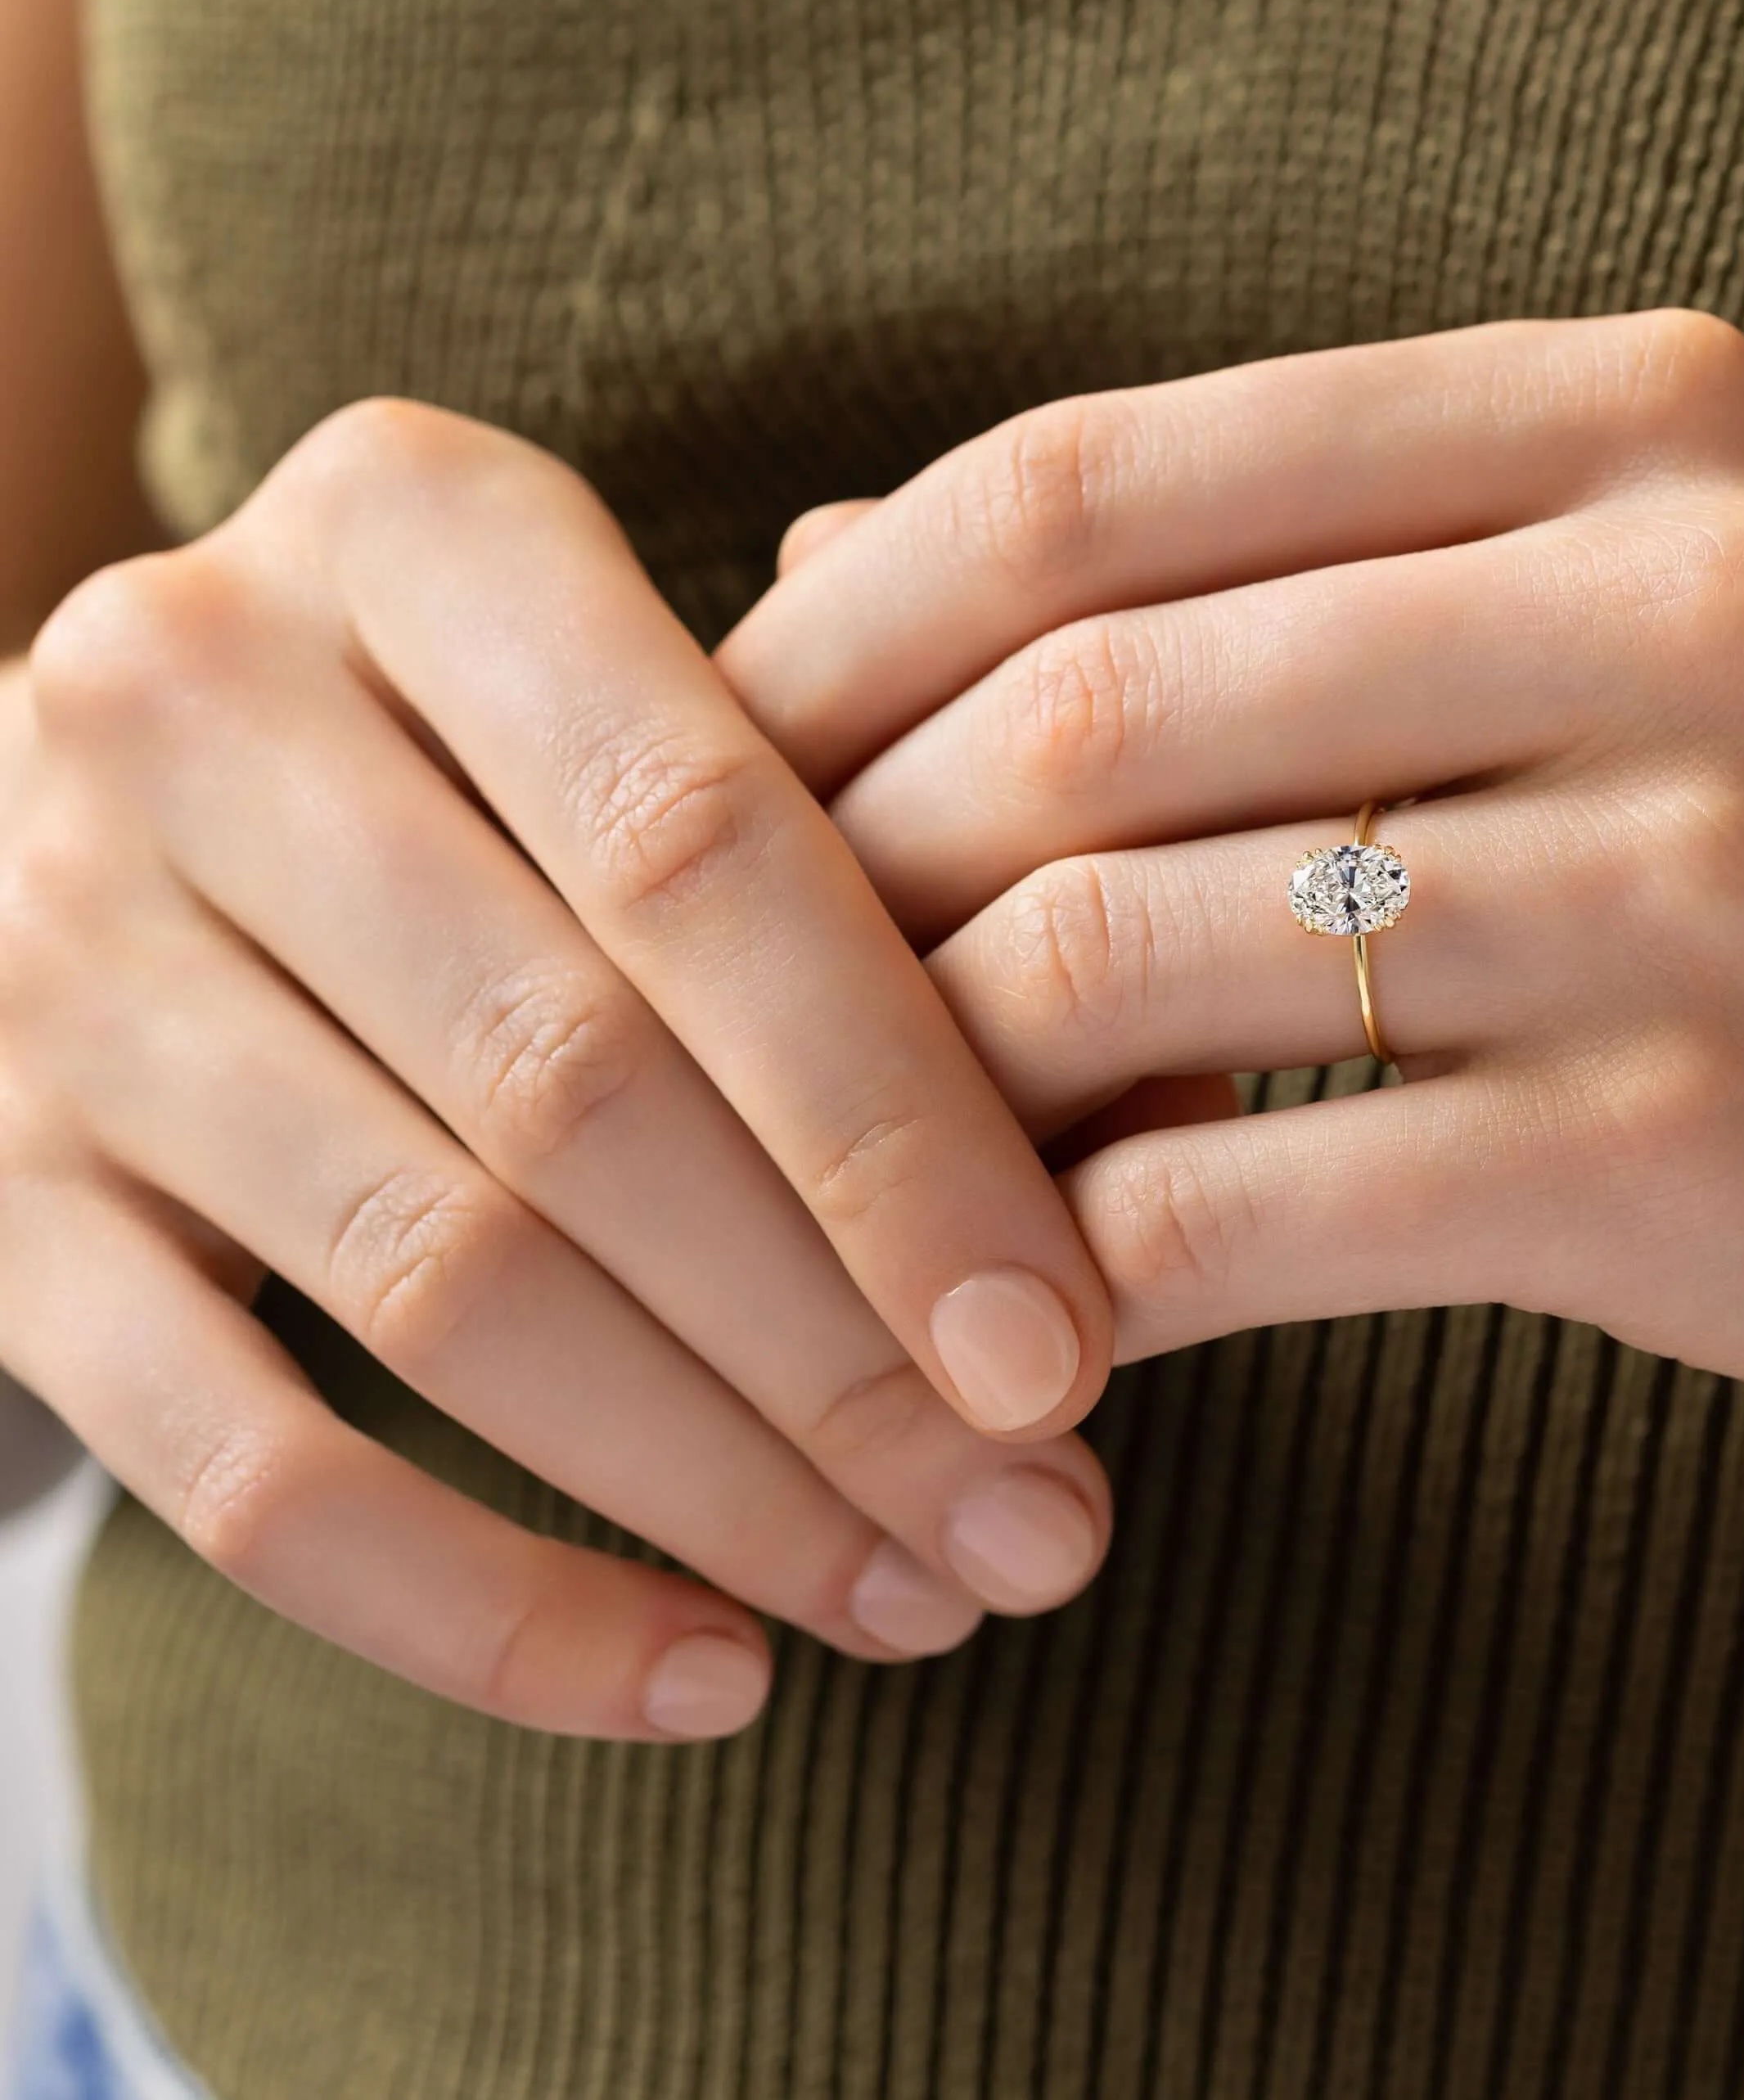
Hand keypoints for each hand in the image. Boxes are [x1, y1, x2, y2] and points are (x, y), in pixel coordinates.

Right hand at [0, 400, 1116, 1741]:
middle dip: (841, 1346)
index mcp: (413, 528)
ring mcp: (54, 952)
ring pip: (432, 1281)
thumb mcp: (664, 692)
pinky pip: (230, 1463)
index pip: (705, 836)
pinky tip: (695, 1677)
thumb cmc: (503, 753)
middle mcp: (195, 703)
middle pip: (579, 1085)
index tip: (1068, 1345)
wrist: (115, 801)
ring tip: (923, 1601)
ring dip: (712, 1485)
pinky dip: (480, 1601)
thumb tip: (1170, 1079)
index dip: (900, 1114)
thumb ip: (891, 822)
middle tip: (1044, 1522)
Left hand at [719, 311, 1743, 1535]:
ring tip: (855, 1176)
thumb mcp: (1674, 602)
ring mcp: (1693, 884)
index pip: (1090, 477)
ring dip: (917, 1087)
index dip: (838, 629)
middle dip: (828, 868)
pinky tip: (1023, 1331)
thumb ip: (1290, 564)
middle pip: (1065, 701)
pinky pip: (1245, 1204)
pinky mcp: (1698, 1160)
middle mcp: (1670, 602)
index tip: (718, 771)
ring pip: (1114, 951)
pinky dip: (1072, 1275)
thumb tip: (852, 564)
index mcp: (1632, 423)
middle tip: (719, 1004)